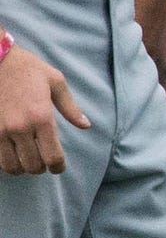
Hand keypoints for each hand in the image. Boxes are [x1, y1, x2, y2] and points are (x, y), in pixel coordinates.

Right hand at [0, 39, 88, 174]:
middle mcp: (20, 128)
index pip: (52, 156)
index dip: (58, 167)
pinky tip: (12, 153)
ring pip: (11, 166)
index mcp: (41, 117)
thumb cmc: (28, 69)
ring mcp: (0, 131)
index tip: (59, 167)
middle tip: (44, 162)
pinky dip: (5, 161)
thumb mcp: (56, 82)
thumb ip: (70, 108)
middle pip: (32, 166)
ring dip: (21, 167)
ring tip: (27, 159)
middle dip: (41, 168)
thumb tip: (85, 125)